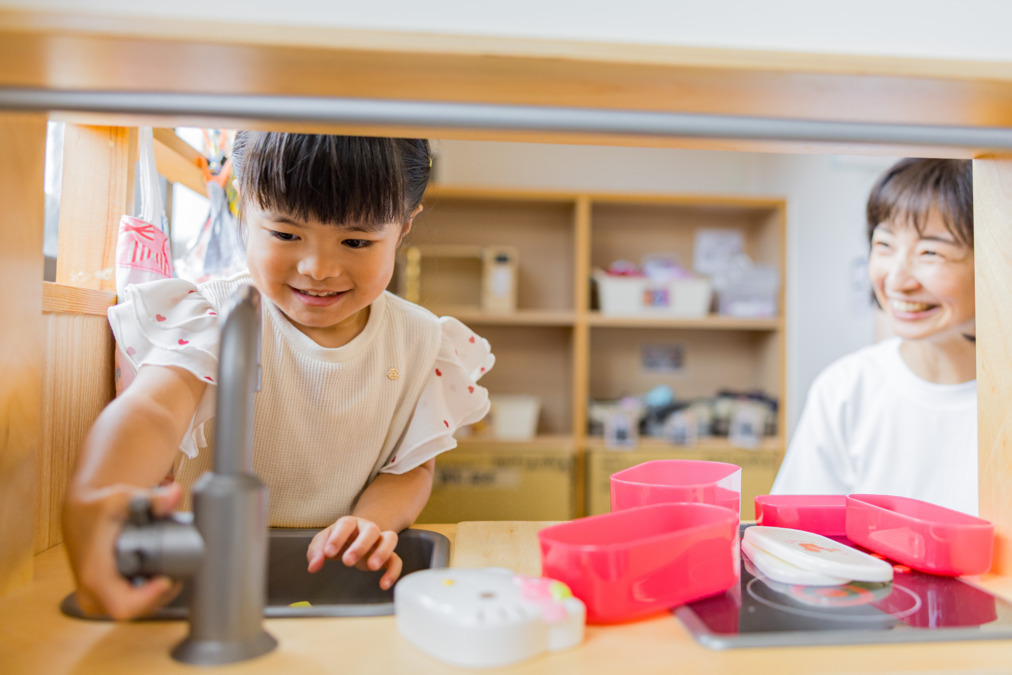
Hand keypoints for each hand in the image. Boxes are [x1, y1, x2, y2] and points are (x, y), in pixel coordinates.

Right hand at [63, 482, 183, 618]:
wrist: (78, 513)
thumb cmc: (98, 508)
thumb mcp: (123, 498)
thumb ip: (152, 499)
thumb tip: (175, 496)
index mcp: (94, 575)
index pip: (125, 606)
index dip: (150, 599)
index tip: (168, 580)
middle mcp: (90, 592)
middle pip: (134, 610)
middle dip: (159, 595)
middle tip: (176, 574)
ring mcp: (93, 598)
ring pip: (132, 610)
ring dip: (153, 596)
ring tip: (168, 575)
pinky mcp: (98, 597)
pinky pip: (126, 605)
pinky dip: (143, 595)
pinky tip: (155, 581)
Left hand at [306, 516, 401, 589]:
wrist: (354, 537)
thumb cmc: (337, 540)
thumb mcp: (322, 543)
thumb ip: (316, 552)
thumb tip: (313, 567)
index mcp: (349, 523)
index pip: (346, 524)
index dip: (337, 537)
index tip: (328, 553)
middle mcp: (367, 528)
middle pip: (371, 529)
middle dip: (360, 545)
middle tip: (347, 562)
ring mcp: (379, 541)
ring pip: (390, 538)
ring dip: (382, 552)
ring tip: (372, 567)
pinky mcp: (387, 555)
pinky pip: (396, 560)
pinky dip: (393, 571)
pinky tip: (383, 585)